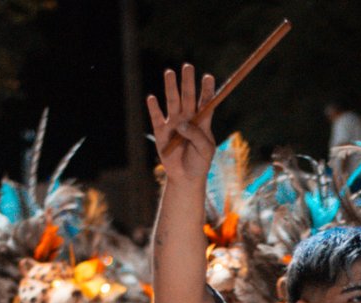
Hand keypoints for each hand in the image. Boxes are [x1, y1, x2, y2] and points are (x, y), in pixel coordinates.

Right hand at [147, 65, 217, 185]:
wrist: (186, 177)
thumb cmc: (200, 163)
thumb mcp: (206, 150)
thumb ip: (196, 135)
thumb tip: (181, 122)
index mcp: (202, 122)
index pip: (205, 102)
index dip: (206, 89)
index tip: (208, 77)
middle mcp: (187, 119)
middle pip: (187, 96)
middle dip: (187, 81)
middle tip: (188, 66)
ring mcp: (173, 124)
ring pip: (172, 101)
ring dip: (170, 87)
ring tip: (170, 72)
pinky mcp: (161, 133)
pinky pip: (156, 118)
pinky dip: (153, 108)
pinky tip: (152, 98)